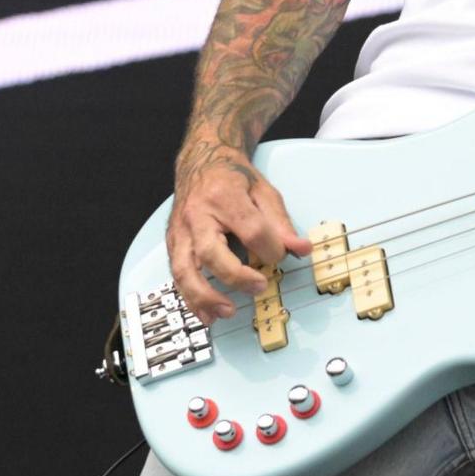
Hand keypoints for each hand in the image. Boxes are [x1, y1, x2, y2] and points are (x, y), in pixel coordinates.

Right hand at [166, 144, 311, 321]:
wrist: (201, 161)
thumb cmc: (232, 177)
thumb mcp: (263, 191)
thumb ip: (281, 223)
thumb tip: (301, 249)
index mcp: (224, 196)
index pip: (250, 229)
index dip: (271, 248)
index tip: (279, 255)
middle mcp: (197, 214)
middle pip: (210, 252)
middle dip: (235, 276)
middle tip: (259, 287)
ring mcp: (181, 230)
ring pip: (184, 270)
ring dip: (204, 296)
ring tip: (226, 312)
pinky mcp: (173, 243)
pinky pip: (177, 275)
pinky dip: (190, 299)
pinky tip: (206, 314)